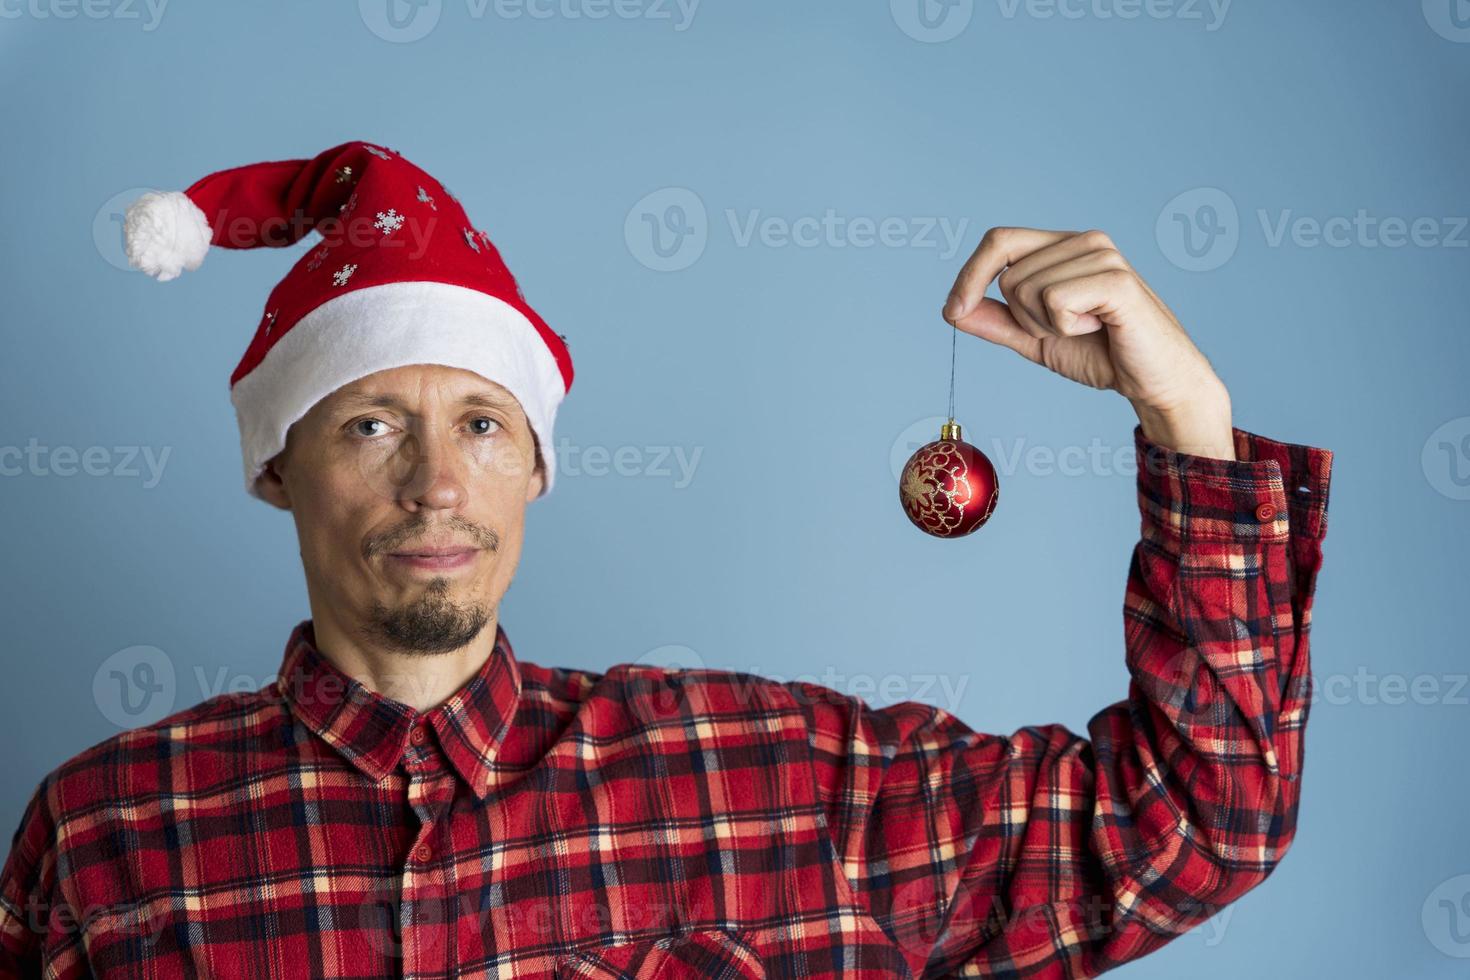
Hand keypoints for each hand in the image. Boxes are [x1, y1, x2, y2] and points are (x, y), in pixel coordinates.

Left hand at [943, 227, 1235, 459]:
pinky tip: (1099, 327)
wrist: (1152, 381)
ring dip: (1049, 325)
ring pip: (1028, 289)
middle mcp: (1083, 241)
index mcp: (1063, 246)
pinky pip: (1055, 300)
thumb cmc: (1102, 354)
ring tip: (1088, 328)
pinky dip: (1066, 327)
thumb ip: (996, 321)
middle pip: (1008, 273)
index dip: (968, 274)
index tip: (951, 311)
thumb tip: (954, 309)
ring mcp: (1102, 255)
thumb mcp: (1035, 339)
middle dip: (1023, 316)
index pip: (999, 240)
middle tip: (1067, 329)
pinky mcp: (1116, 279)